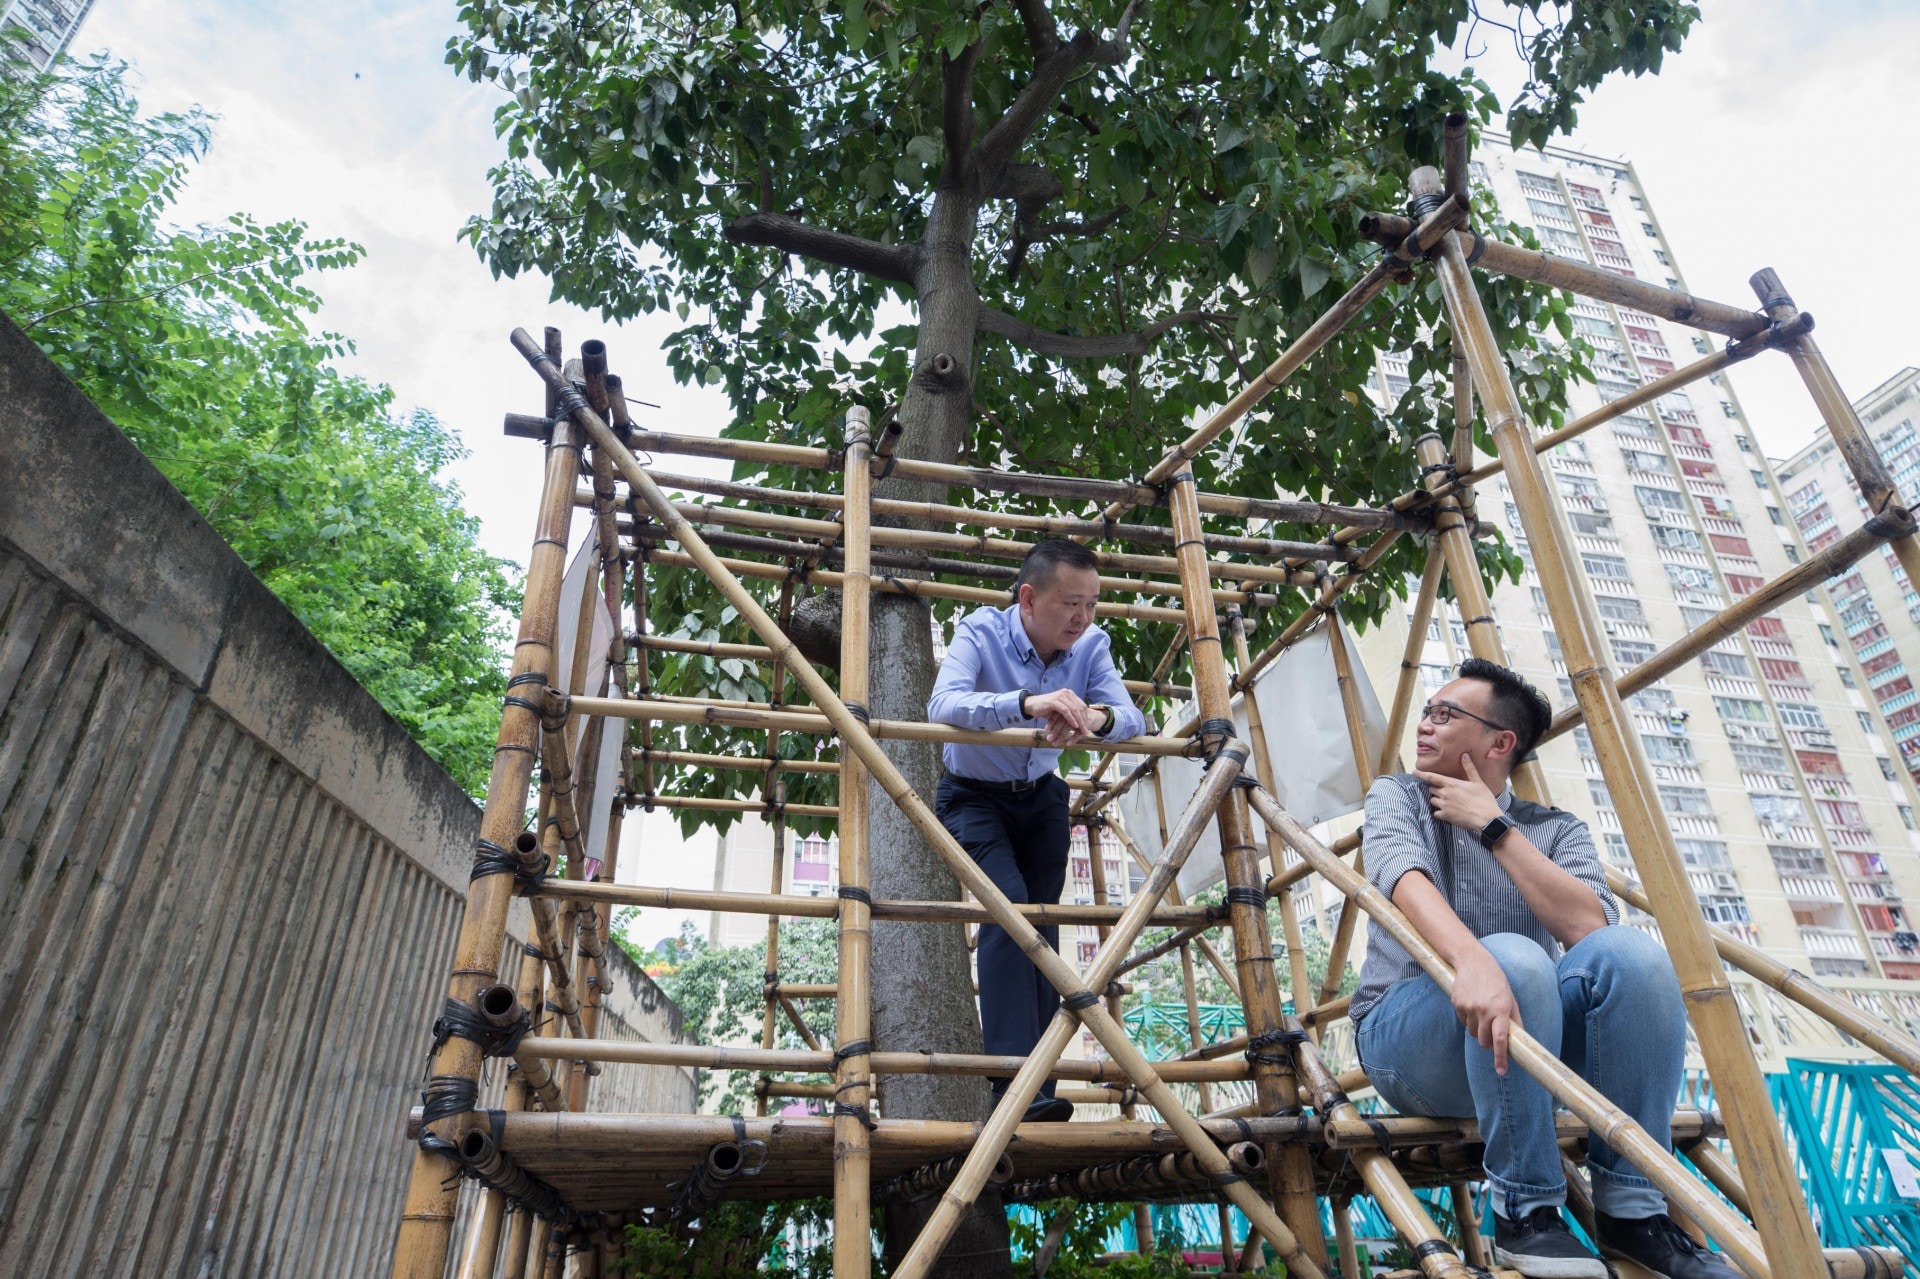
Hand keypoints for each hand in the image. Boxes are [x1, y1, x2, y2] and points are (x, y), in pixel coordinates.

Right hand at [1025, 689, 1094, 744]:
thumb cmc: (1046, 708)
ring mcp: (1060, 696)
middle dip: (1084, 720)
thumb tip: (1080, 721)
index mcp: (1069, 693)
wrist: (1031, 705)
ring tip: (1082, 730)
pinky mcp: (1054, 701)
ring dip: (1079, 721)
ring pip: (1074, 709)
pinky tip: (1074, 726)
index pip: (1081, 705)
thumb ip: (1070, 712)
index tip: (1088, 726)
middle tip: (1086, 731)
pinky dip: (1071, 719)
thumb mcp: (1060, 710)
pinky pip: (1066, 711)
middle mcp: (1066, 693)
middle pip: (1079, 707)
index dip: (1085, 716)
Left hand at [1414, 754, 1502, 831]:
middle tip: (1446, 791)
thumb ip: (1469, 768)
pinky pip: (1435, 813)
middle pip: (1431, 789)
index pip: (1432, 777)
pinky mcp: (1445, 816)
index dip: (1421, 774)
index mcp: (1451, 784)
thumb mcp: (1478, 782)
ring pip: (1432, 801)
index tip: (1414, 772)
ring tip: (1448, 802)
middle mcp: (1445, 794)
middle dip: (1436, 789)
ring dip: (1437, 800)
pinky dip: (1439, 812)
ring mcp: (1444, 805)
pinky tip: (1448, 812)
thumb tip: (1465, 755)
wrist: (1487, 819)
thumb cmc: (1484, 800)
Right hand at [1452, 946, 1522, 1074]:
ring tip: (1482, 1014)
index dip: (1500, 1057)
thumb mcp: (1510, 998)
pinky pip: (1463, 1021)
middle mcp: (1484, 1010)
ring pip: (1472, 1033)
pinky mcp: (1457, 1003)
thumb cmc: (1496, 980)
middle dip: (1488, 1044)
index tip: (1501, 1071)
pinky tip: (1472, 1005)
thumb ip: (1514, 1019)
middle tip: (1491, 1035)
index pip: (1500, 1039)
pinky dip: (1468, 1019)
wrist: (1472, 960)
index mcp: (1501, 1009)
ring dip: (1478, 1030)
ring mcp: (1468, 1007)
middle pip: (1483, 1041)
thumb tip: (1519, 1040)